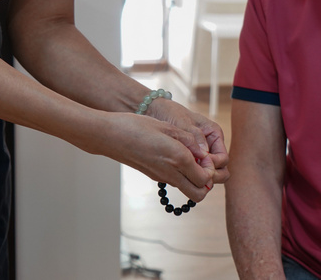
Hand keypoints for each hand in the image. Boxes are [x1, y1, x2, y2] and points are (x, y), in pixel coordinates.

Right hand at [98, 111, 218, 203]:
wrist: (109, 136)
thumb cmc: (136, 127)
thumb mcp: (167, 127)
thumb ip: (189, 140)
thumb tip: (204, 153)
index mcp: (178, 158)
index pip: (206, 178)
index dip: (211, 168)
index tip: (205, 154)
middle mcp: (171, 173)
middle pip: (199, 194)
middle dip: (207, 182)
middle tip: (202, 163)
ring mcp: (161, 177)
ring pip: (187, 190)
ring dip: (194, 179)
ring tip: (190, 158)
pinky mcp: (154, 176)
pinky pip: (175, 182)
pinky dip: (182, 175)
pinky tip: (176, 157)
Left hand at [146, 98, 228, 185]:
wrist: (156, 111)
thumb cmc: (171, 113)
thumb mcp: (184, 122)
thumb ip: (196, 136)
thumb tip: (204, 155)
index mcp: (214, 134)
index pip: (223, 158)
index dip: (214, 165)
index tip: (200, 167)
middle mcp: (210, 145)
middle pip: (220, 169)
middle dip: (211, 175)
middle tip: (196, 176)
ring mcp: (200, 153)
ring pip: (209, 173)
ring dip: (201, 176)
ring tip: (186, 175)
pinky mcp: (190, 159)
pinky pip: (195, 171)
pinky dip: (190, 175)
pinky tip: (180, 174)